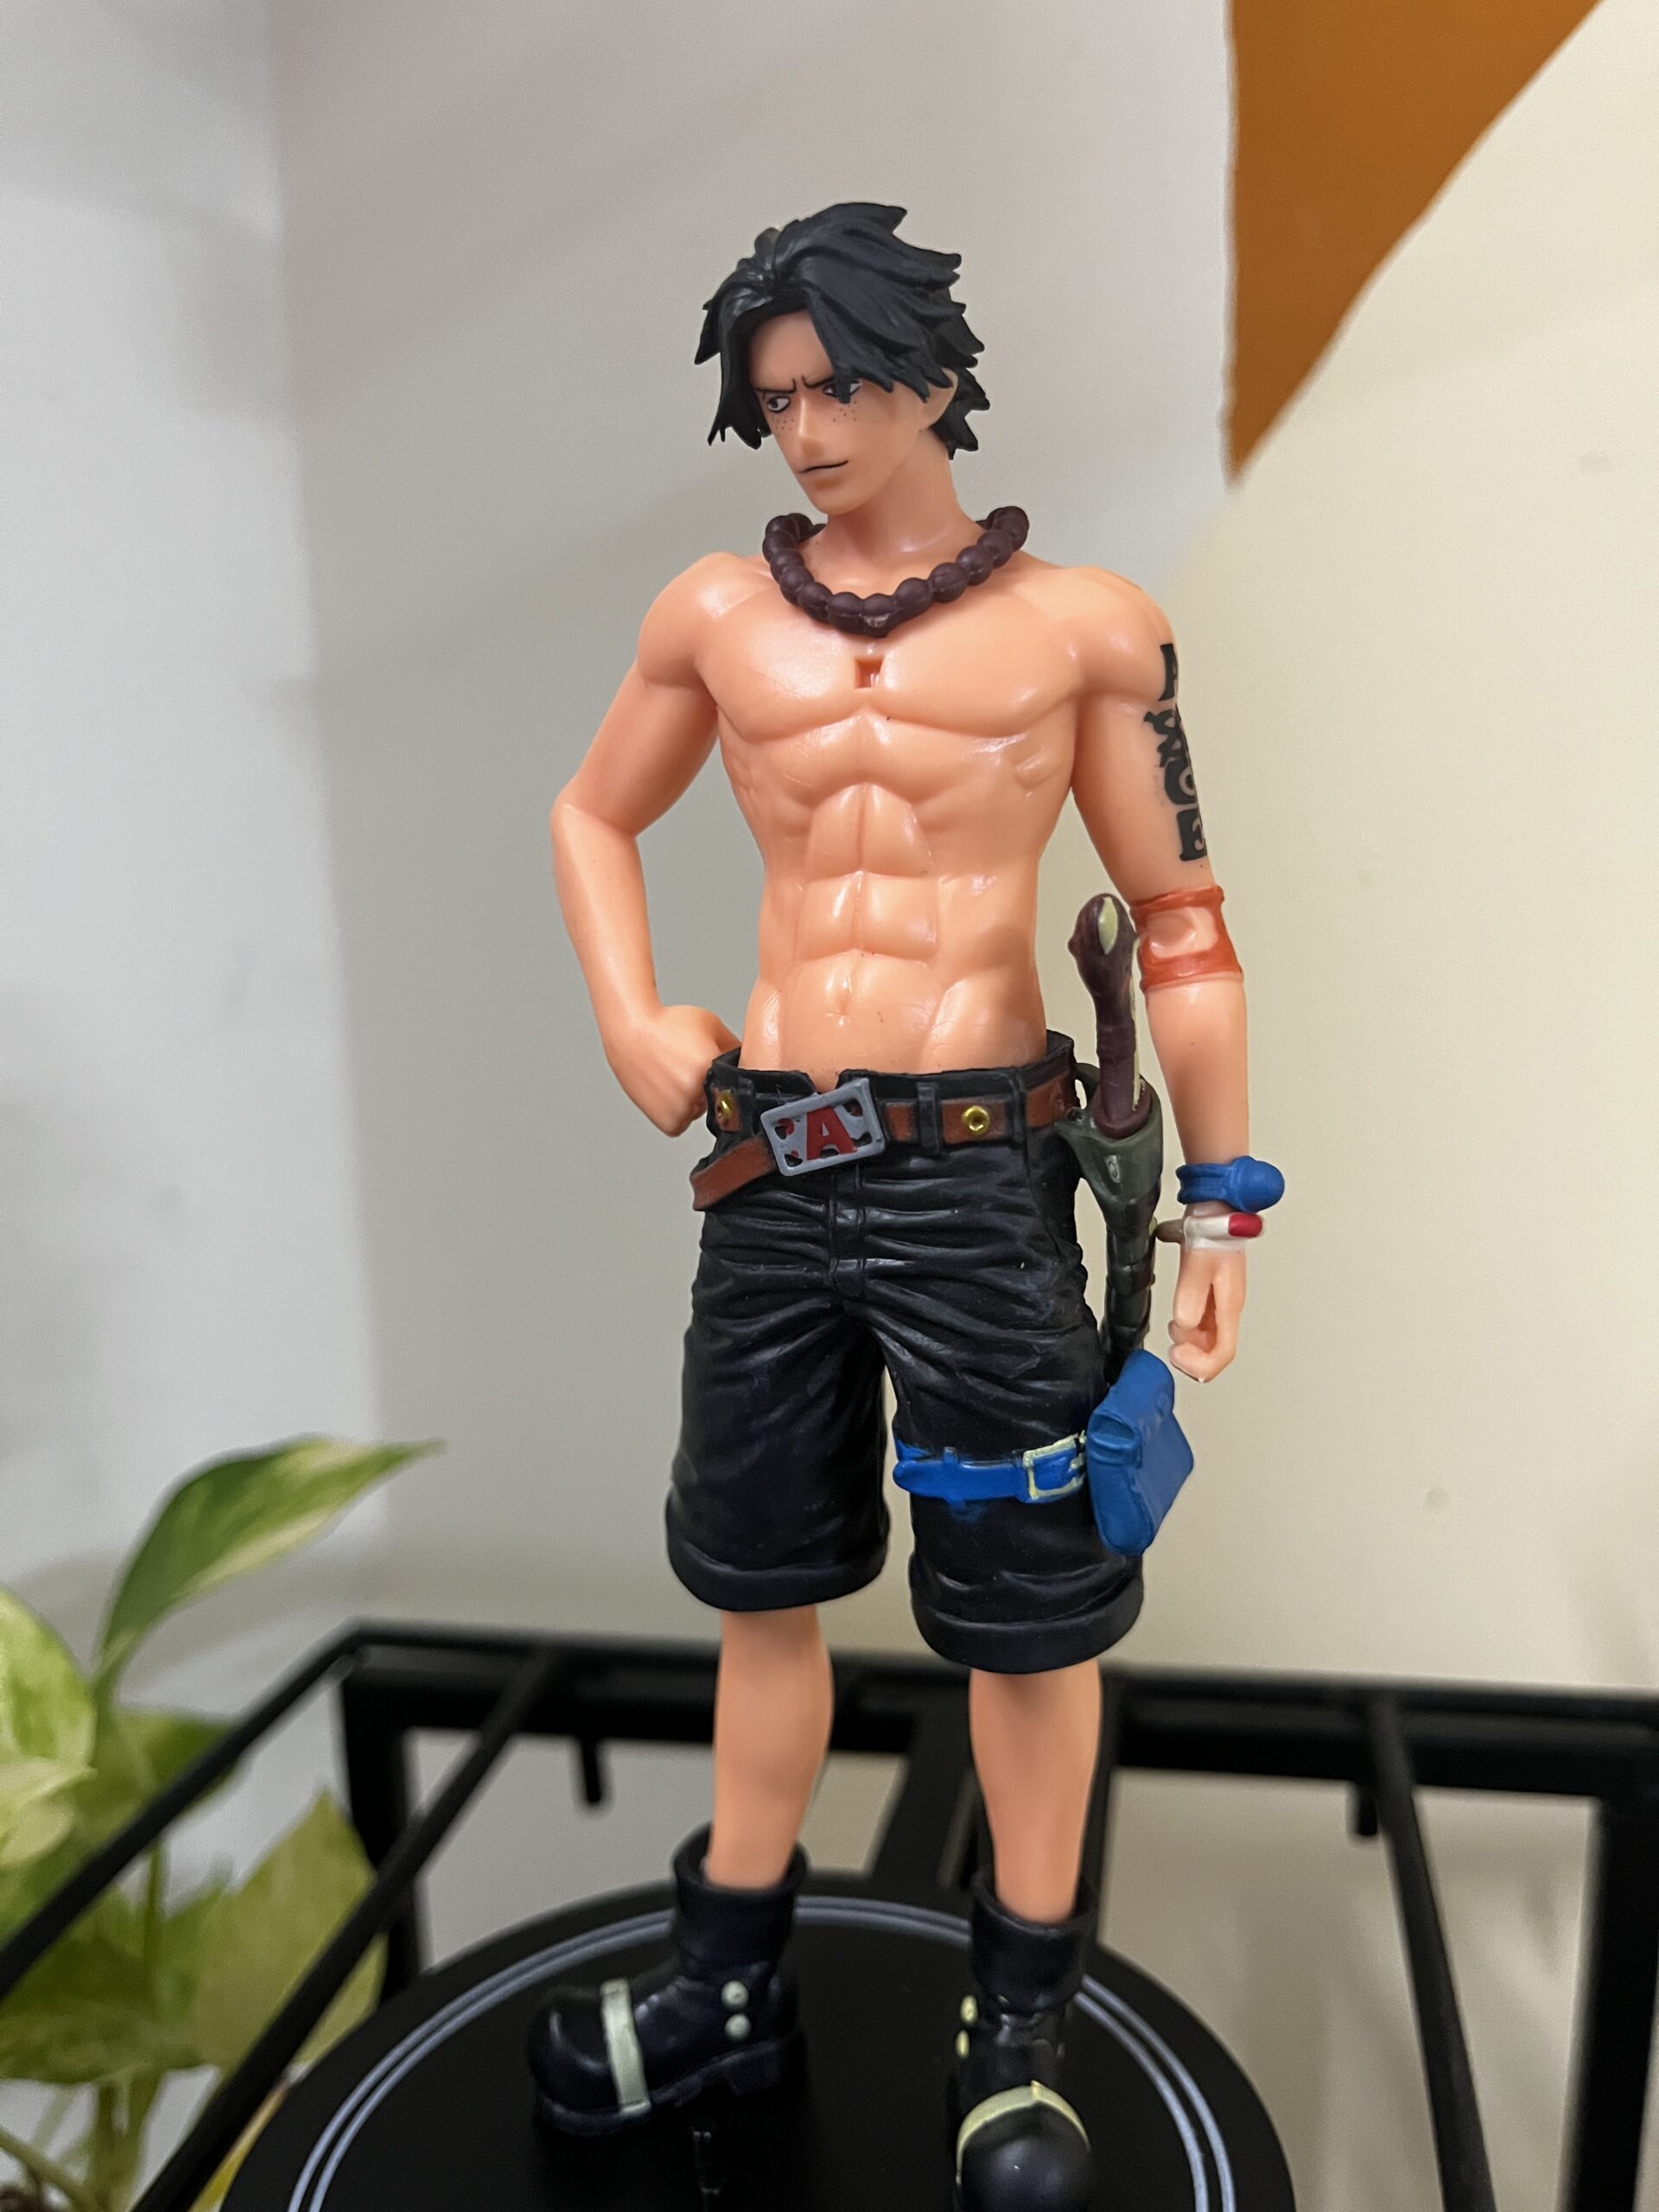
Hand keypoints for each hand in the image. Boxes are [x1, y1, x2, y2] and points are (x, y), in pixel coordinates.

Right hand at [604, 1003, 738, 1134]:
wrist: (630, 1031)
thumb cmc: (666, 1024)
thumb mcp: (710, 1024)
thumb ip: (734, 1046)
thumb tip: (753, 1063)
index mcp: (709, 1069)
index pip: (736, 1083)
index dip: (726, 1076)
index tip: (715, 1069)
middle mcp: (694, 1092)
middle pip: (719, 1099)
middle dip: (710, 1088)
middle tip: (689, 1069)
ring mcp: (680, 1109)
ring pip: (699, 1113)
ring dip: (693, 1103)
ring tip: (675, 1078)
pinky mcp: (666, 1121)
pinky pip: (680, 1123)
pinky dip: (676, 1113)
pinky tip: (668, 1091)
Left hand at [1168, 1221, 1245, 1381]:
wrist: (1216, 1209)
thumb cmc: (1214, 1230)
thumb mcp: (1197, 1262)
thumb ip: (1190, 1294)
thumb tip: (1184, 1323)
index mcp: (1230, 1304)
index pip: (1224, 1352)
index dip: (1202, 1364)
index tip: (1178, 1355)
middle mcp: (1228, 1307)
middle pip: (1217, 1350)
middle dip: (1193, 1356)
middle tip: (1174, 1348)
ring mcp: (1221, 1302)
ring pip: (1209, 1339)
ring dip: (1189, 1342)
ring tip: (1174, 1329)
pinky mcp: (1212, 1294)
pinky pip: (1203, 1323)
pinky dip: (1188, 1328)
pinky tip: (1177, 1320)